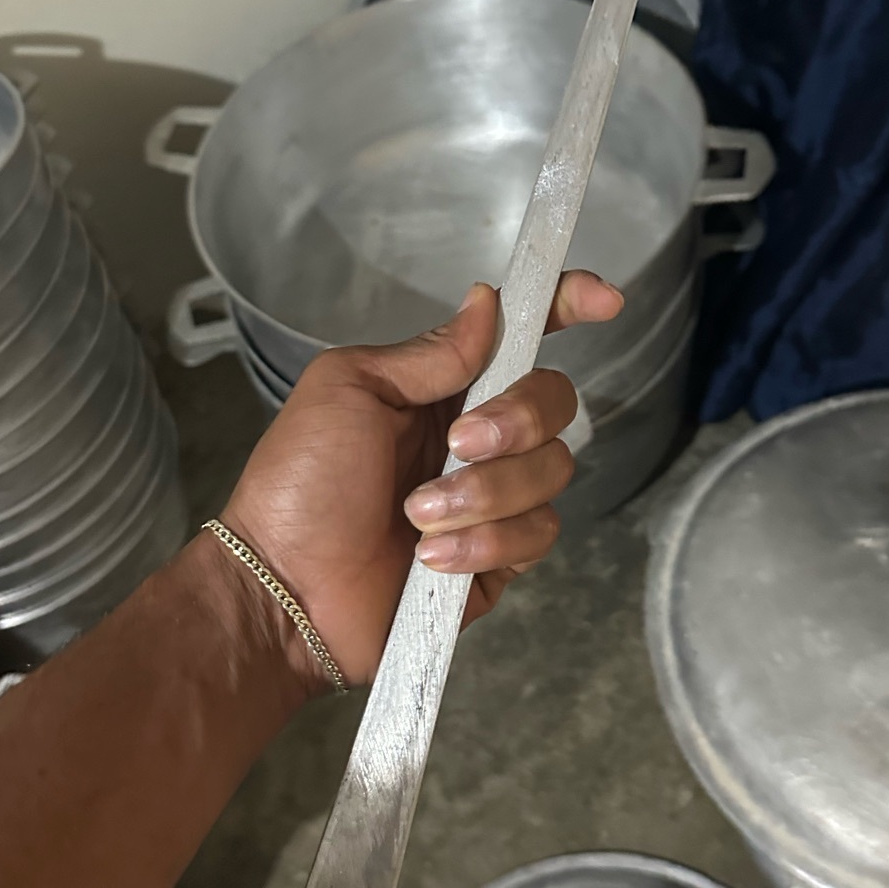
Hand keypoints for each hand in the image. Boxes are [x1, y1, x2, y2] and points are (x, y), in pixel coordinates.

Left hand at [218, 274, 622, 690]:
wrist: (285, 588)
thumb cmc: (301, 481)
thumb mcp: (347, 389)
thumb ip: (426, 354)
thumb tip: (487, 301)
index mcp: (442, 388)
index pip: (520, 337)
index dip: (565, 308)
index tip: (604, 300)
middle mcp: (477, 437)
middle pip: (555, 401)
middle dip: (518, 419)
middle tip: (460, 443)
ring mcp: (493, 500)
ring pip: (552, 472)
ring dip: (485, 493)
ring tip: (417, 516)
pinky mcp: (499, 560)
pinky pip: (536, 536)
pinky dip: (484, 544)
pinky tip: (430, 558)